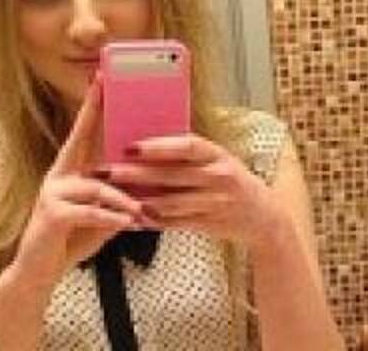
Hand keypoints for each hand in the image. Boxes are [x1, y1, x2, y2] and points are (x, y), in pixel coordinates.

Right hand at [7, 77, 145, 288]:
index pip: (82, 132)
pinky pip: (90, 211)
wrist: (39, 272)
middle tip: (106, 84)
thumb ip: (117, 196)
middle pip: (78, 137)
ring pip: (97, 186)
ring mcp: (52, 193)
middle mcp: (58, 175)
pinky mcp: (52, 216)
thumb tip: (148, 182)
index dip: (92, 105)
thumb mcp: (100, 214)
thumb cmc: (70, 238)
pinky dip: (112, 217)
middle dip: (94, 110)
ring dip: (124, 199)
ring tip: (144, 211)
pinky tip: (129, 223)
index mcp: (70, 171)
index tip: (100, 78)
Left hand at [103, 134, 285, 249]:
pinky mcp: (209, 225)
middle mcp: (219, 178)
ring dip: (139, 200)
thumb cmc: (229, 178)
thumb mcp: (217, 158)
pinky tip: (131, 216)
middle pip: (172, 175)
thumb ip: (187, 152)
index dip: (159, 146)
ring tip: (112, 195)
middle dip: (136, 174)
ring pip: (171, 203)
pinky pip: (175, 223)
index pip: (187, 146)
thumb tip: (145, 142)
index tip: (130, 146)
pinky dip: (153, 220)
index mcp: (218, 154)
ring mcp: (215, 204)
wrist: (261, 214)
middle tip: (106, 170)